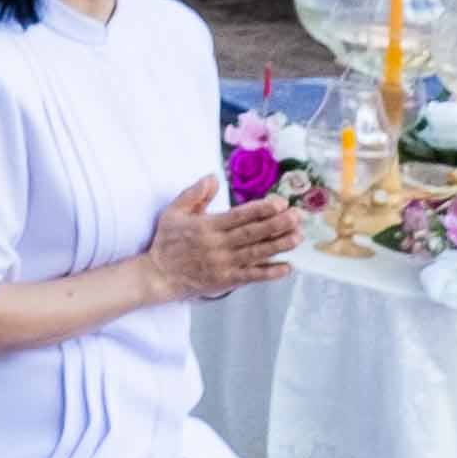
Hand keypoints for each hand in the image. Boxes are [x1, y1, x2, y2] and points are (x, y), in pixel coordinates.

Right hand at [148, 175, 301, 298]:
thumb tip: (212, 177)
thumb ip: (194, 194)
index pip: (239, 216)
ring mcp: (223, 264)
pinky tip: (287, 267)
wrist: (158, 275)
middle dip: (277, 224)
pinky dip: (270, 272)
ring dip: (279, 245)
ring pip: (256, 253)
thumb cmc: (167, 242)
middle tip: (297, 216)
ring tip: (298, 236)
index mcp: (207, 226)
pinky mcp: (226, 280)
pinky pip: (251, 276)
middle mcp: (218, 245)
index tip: (279, 202)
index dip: (260, 209)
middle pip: (252, 233)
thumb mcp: (173, 212)